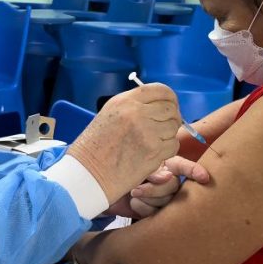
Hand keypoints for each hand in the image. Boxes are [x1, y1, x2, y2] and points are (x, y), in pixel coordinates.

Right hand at [68, 84, 180, 203]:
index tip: (170, 106)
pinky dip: (167, 150)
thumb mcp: (110, 114)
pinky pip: (173, 145)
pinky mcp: (154, 152)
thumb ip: (134, 106)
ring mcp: (147, 132)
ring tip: (153, 142)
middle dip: (171, 118)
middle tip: (162, 128)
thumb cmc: (95, 147)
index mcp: (125, 101)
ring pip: (174, 127)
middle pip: (171, 109)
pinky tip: (153, 153)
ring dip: (168, 135)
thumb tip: (158, 106)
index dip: (170, 99)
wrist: (88, 172)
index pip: (161, 90)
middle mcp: (137, 113)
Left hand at [126, 156, 209, 218]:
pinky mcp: (157, 213)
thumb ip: (152, 170)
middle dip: (155, 189)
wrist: (105, 192)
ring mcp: (165, 198)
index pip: (183, 166)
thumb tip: (167, 176)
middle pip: (173, 186)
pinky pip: (157, 213)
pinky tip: (134, 204)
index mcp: (167, 165)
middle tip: (136, 189)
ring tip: (133, 194)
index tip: (203, 178)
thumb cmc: (121, 174)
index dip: (194, 171)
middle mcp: (170, 181)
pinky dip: (142, 208)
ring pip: (167, 201)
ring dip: (147, 198)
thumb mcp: (135, 167)